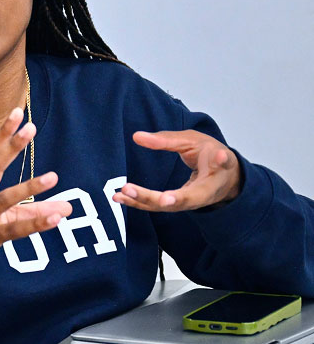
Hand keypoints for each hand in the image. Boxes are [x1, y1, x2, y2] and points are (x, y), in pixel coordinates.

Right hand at [0, 108, 72, 293]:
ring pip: (5, 199)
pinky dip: (36, 223)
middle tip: (30, 128)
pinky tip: (57, 218)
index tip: (16, 111)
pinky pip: (15, 229)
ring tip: (53, 176)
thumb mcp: (5, 218)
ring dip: (29, 187)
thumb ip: (35, 211)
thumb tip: (67, 207)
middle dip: (11, 147)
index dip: (2, 134)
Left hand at [115, 130, 240, 212]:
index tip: (179, 188)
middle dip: (161, 199)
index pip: (207, 183)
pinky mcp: (176, 205)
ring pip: (166, 207)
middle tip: (136, 191)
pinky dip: (137, 202)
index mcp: (216, 176)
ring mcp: (189, 203)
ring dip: (142, 201)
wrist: (225, 176)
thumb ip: (167, 139)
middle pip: (184, 200)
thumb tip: (136, 136)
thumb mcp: (194, 141)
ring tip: (121, 194)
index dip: (197, 183)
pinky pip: (156, 206)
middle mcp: (204, 194)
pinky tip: (118, 197)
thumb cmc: (211, 155)